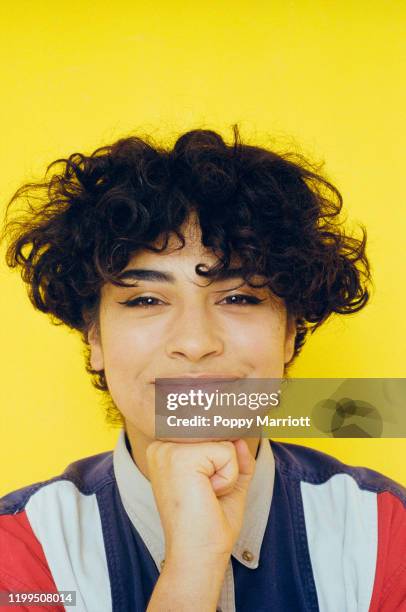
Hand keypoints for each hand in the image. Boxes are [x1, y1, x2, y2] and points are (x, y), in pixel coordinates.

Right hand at [146, 438, 254, 560]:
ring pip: (223, 443)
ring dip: (226, 473)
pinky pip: (227, 452)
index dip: (220, 460)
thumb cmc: (208, 524)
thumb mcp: (228, 483)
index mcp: (165, 451)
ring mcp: (168, 450)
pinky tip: (207, 494)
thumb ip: (236, 457)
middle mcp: (161, 446)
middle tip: (206, 494)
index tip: (205, 488)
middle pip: (217, 434)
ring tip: (206, 494)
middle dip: (224, 466)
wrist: (197, 555)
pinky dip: (227, 478)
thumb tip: (240, 438)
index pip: (208, 434)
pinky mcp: (180, 457)